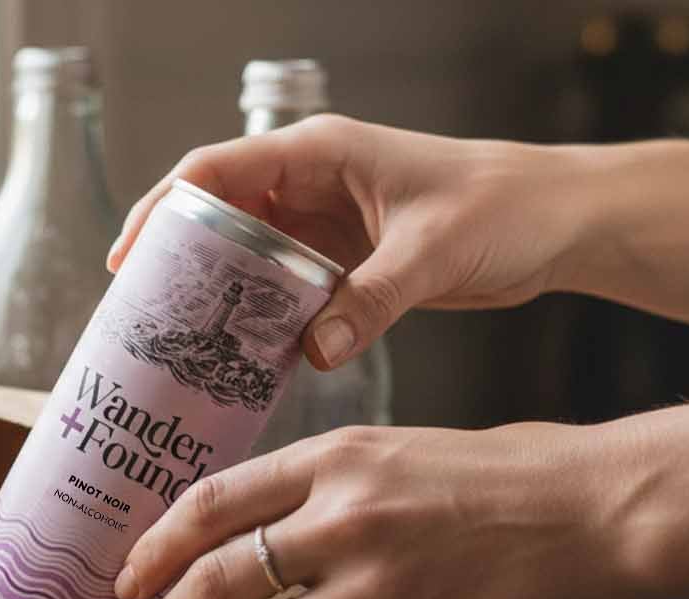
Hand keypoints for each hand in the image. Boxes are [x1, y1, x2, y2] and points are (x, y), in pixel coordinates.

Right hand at [107, 116, 591, 369]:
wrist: (560, 222)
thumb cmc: (505, 207)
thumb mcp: (433, 252)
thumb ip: (371, 301)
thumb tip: (310, 352)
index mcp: (319, 153)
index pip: (213, 171)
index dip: (161, 210)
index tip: (128, 259)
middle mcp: (310, 183)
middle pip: (213, 214)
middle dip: (171, 259)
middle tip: (137, 314)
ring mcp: (321, 223)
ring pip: (240, 254)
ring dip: (209, 293)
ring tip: (170, 342)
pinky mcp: (339, 261)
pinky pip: (277, 287)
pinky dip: (252, 317)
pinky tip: (232, 356)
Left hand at [113, 424, 641, 598]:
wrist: (604, 511)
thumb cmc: (505, 477)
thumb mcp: (400, 450)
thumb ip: (326, 482)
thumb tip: (250, 521)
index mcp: (335, 460)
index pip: (209, 503)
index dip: (153, 547)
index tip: (124, 579)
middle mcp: (344, 522)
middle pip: (215, 579)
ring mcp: (379, 591)